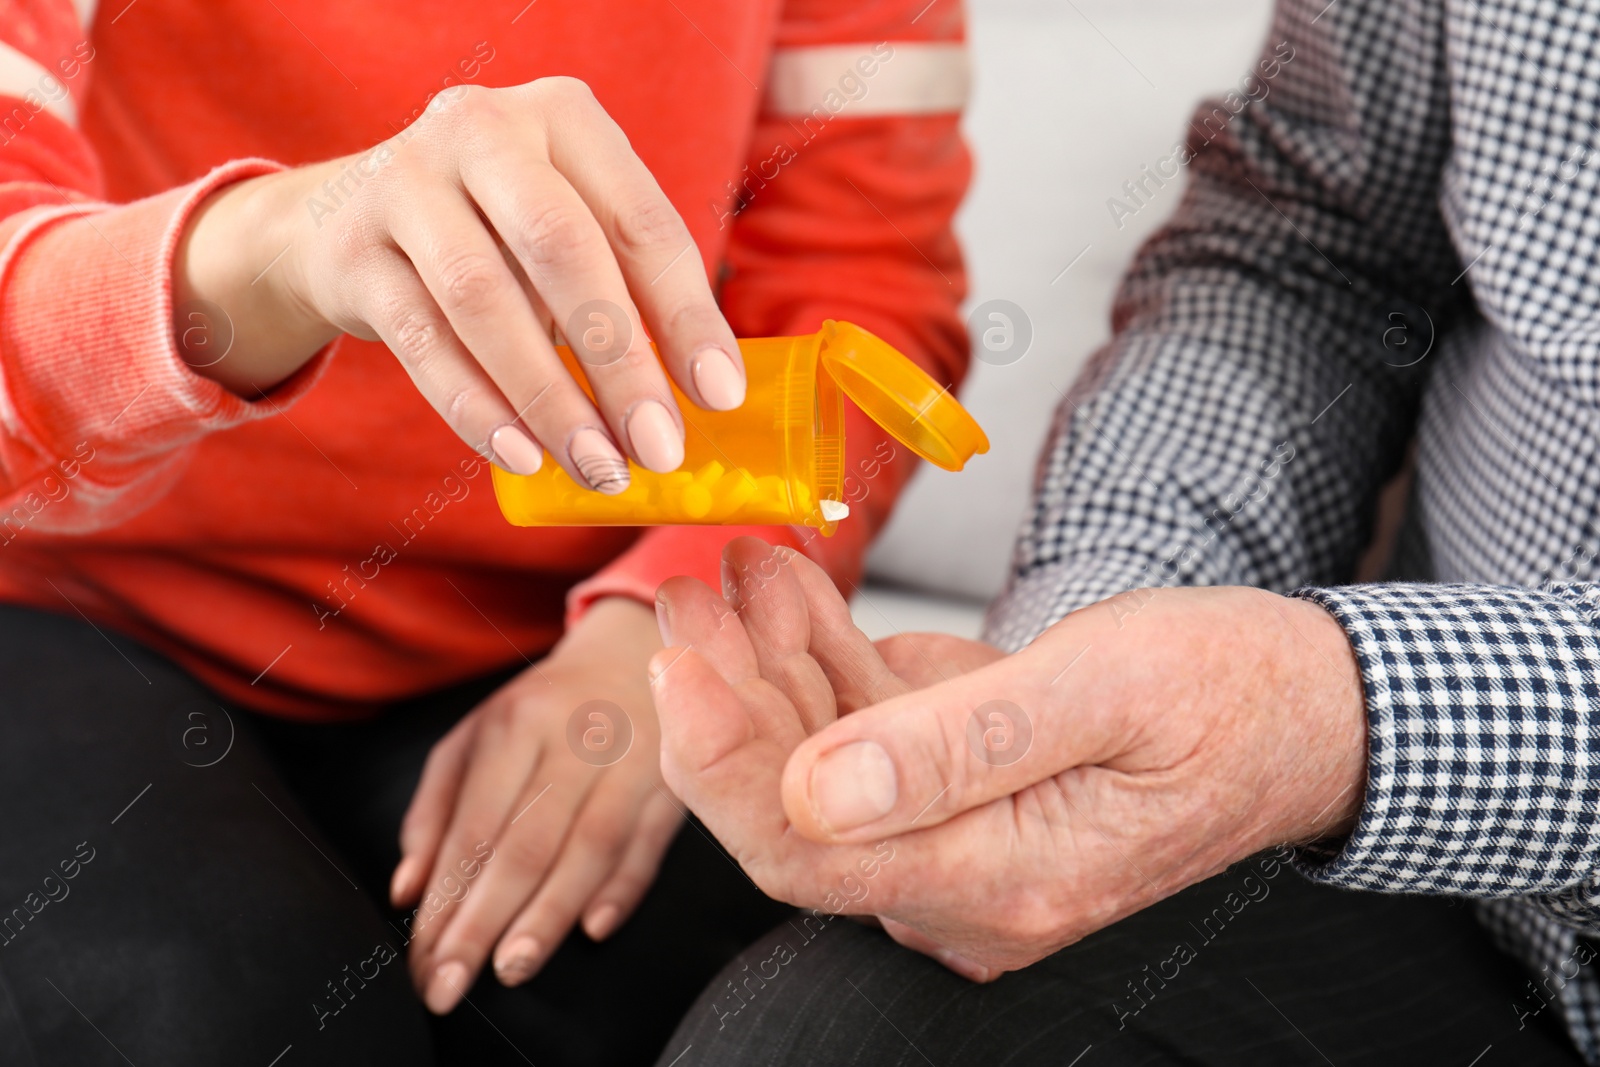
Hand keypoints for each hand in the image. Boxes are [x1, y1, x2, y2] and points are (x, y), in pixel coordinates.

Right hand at [175, 78, 744, 490]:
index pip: (641, 221)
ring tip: (599, 467)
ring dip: (550, 398)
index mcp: (563, 115)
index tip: (719, 398)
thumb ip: (631, 291)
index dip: (687, 316)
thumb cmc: (496, 235)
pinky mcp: (352, 250)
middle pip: (563, 250)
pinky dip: (478, 408)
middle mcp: (481, 129)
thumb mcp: (568, 230)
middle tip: (659, 448)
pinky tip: (523, 457)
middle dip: (619, 361)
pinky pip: (423, 342)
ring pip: (485, 301)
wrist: (340, 223)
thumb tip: (707, 393)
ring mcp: (404, 183)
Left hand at [392, 596, 680, 1013]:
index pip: (474, 826)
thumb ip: (435, 809)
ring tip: (512, 967)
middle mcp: (573, 740)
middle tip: (454, 982)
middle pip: (527, 841)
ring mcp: (630, 759)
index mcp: (515, 726)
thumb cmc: (545, 708)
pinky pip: (650, 842)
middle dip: (485, 919)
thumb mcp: (477, 735)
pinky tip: (595, 928)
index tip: (422, 958)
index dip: (446, 897)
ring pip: (590, 846)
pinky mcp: (674, 780)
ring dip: (549, 913)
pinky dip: (624, 886)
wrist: (635, 652)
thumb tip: (407, 890)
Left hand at [652, 538, 1367, 979]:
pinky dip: (826, 662)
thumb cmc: (1228, 691)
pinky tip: (786, 591)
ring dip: (770, 665)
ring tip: (729, 572)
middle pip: (797, 807)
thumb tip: (816, 793)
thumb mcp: (1102, 693)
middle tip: (685, 592)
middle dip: (730, 696)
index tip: (678, 664)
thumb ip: (960, 748)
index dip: (719, 764)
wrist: (1306, 706)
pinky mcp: (969, 796)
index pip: (805, 852)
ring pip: (825, 763)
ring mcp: (966, 841)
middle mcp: (969, 883)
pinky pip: (873, 737)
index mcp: (1002, 877)